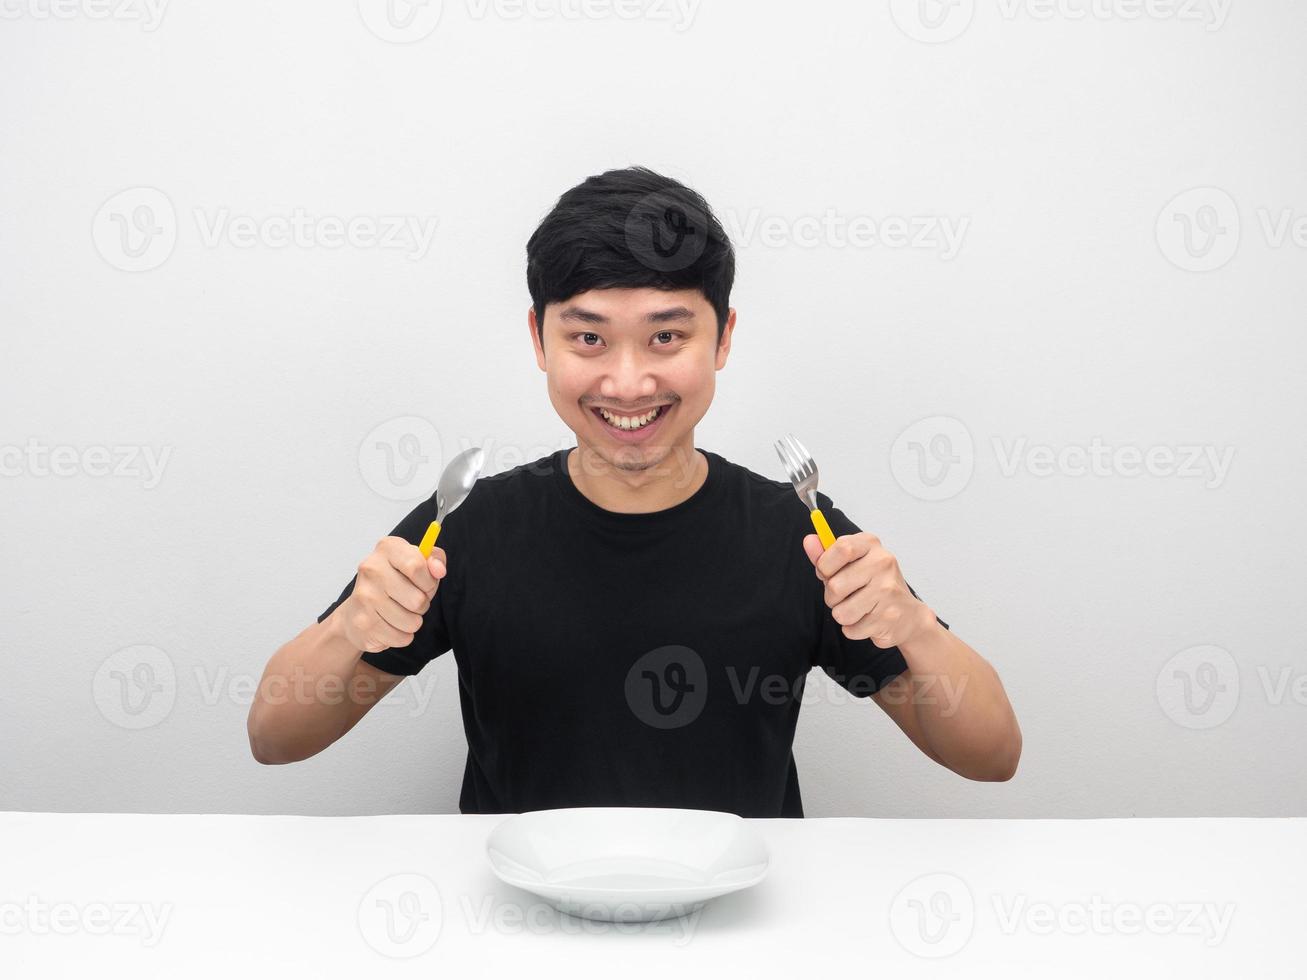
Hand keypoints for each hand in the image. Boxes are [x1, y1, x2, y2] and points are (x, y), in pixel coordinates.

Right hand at [339, 536, 446, 653]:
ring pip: (412, 622)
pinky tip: (389, 625)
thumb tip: (439, 570)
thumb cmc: (393, 585)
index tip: (425, 584)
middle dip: (422, 604)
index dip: (429, 582)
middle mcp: (371, 569)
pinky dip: (402, 636)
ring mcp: (364, 596)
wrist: (355, 613)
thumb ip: (434, 559)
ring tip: (399, 613)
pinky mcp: (363, 623)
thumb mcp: (416, 563)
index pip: (417, 566)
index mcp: (387, 548)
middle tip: (410, 600)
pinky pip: (402, 638)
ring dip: (413, 622)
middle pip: (418, 599)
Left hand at [803, 531, 929, 648]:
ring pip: (841, 612)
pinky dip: (853, 629)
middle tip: (845, 595)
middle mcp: (883, 563)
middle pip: (835, 586)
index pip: (842, 548)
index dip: (825, 565)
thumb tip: (808, 540)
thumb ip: (826, 555)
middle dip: (831, 597)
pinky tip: (868, 620)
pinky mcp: (888, 617)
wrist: (907, 615)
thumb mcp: (850, 565)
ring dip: (842, 615)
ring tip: (858, 608)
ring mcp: (888, 590)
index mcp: (871, 545)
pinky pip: (851, 629)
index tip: (827, 572)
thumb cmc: (873, 586)